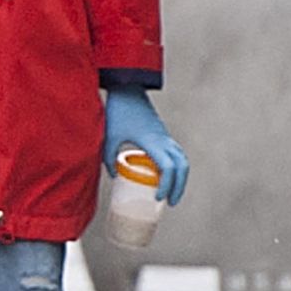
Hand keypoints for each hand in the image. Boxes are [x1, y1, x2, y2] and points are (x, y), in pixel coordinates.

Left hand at [102, 87, 189, 204]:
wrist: (127, 88)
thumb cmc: (117, 111)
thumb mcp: (108, 138)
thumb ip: (109, 159)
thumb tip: (114, 175)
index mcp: (152, 141)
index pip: (168, 167)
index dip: (166, 185)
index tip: (158, 198)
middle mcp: (163, 139)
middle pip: (182, 167)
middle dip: (179, 187)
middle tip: (170, 202)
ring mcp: (165, 135)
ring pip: (182, 159)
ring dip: (180, 177)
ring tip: (171, 192)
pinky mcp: (163, 133)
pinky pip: (176, 153)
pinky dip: (176, 167)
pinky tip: (165, 175)